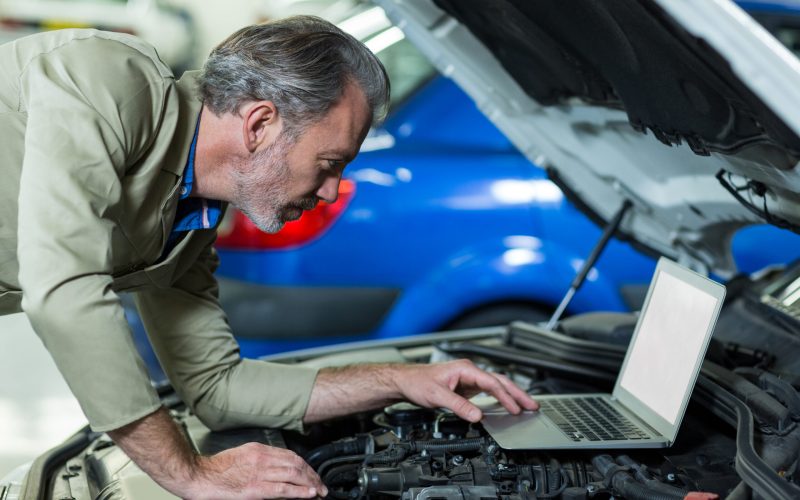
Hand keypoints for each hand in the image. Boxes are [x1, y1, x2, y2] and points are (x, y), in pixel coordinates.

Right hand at [185, 443, 327, 499]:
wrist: (197, 475)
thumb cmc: (215, 469)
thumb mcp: (241, 456)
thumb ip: (259, 460)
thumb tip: (275, 468)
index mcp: (258, 450)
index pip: (290, 455)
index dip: (305, 465)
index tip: (312, 473)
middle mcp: (262, 458)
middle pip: (296, 464)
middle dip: (312, 475)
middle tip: (321, 485)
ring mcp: (259, 473)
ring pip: (293, 474)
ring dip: (310, 483)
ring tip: (319, 491)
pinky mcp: (255, 489)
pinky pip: (283, 489)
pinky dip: (299, 491)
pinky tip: (309, 494)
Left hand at [395, 360, 538, 421]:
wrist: (405, 381)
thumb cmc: (417, 382)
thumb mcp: (437, 396)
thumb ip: (458, 406)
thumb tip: (477, 416)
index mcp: (465, 369)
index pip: (492, 382)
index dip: (505, 396)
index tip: (515, 408)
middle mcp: (470, 372)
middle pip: (500, 381)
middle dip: (517, 393)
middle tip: (533, 405)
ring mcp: (469, 380)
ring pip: (496, 386)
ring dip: (511, 396)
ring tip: (526, 406)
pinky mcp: (466, 388)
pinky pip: (488, 392)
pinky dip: (500, 398)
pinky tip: (507, 406)